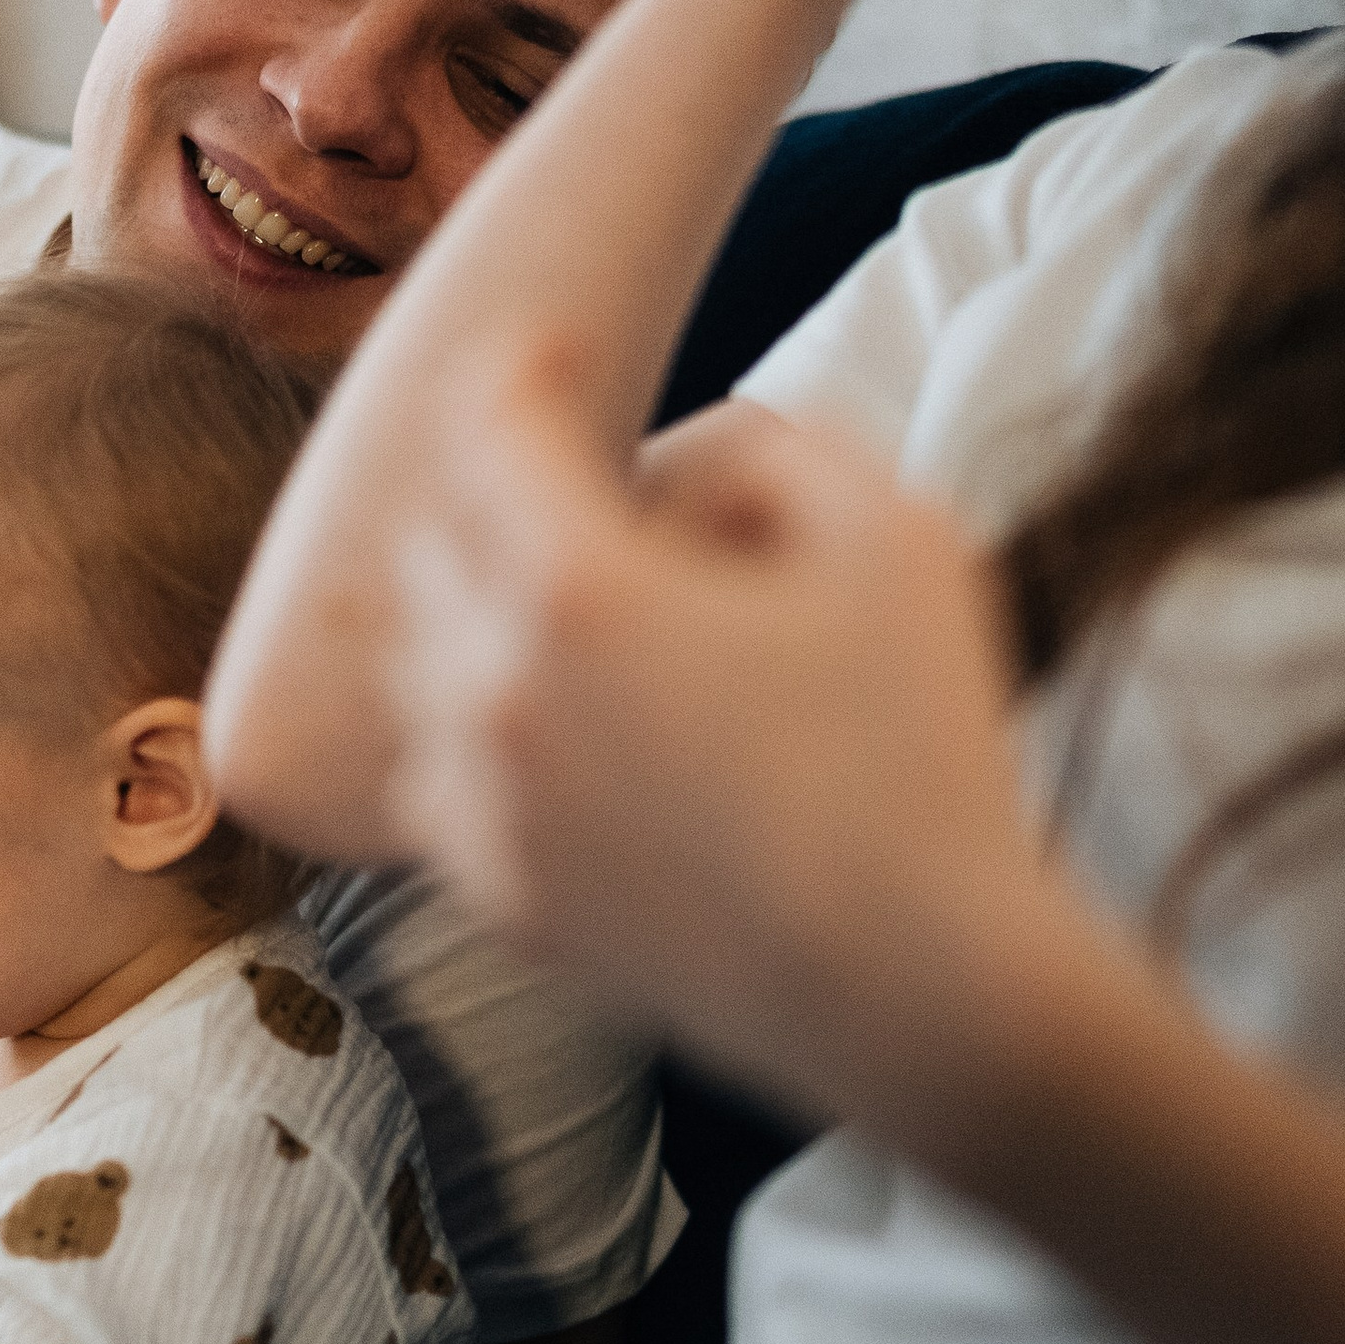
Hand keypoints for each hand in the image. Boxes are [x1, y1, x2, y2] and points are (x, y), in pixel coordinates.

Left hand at [386, 349, 1043, 1115]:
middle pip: (430, 549)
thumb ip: (776, 445)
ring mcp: (481, 813)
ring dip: (476, 623)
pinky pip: (438, 789)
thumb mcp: (896, 534)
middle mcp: (491, 696)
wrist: (922, 989)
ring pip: (418, 675)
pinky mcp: (498, 904)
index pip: (487, 432)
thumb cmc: (926, 752)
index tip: (552, 354)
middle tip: (577, 496)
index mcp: (573, 590)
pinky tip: (559, 736)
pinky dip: (479, 739)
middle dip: (493, 502)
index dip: (517, 371)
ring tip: (572, 618)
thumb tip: (688, 457)